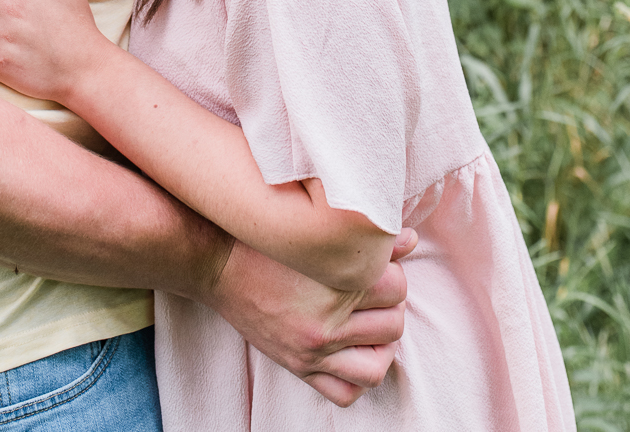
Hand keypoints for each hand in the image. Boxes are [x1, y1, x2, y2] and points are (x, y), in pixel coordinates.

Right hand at [202, 232, 414, 406]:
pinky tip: (356, 353)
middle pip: (393, 324)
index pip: (396, 286)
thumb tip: (410, 238)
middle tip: (377, 291)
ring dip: (383, 345)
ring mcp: (313, 351)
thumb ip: (364, 239)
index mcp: (334, 284)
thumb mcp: (315, 235)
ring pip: (377, 365)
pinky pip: (345, 393)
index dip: (394, 272)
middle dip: (392, 306)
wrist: (219, 264)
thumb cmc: (267, 242)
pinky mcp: (299, 368)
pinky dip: (359, 379)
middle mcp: (327, 323)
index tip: (380, 264)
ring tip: (373, 324)